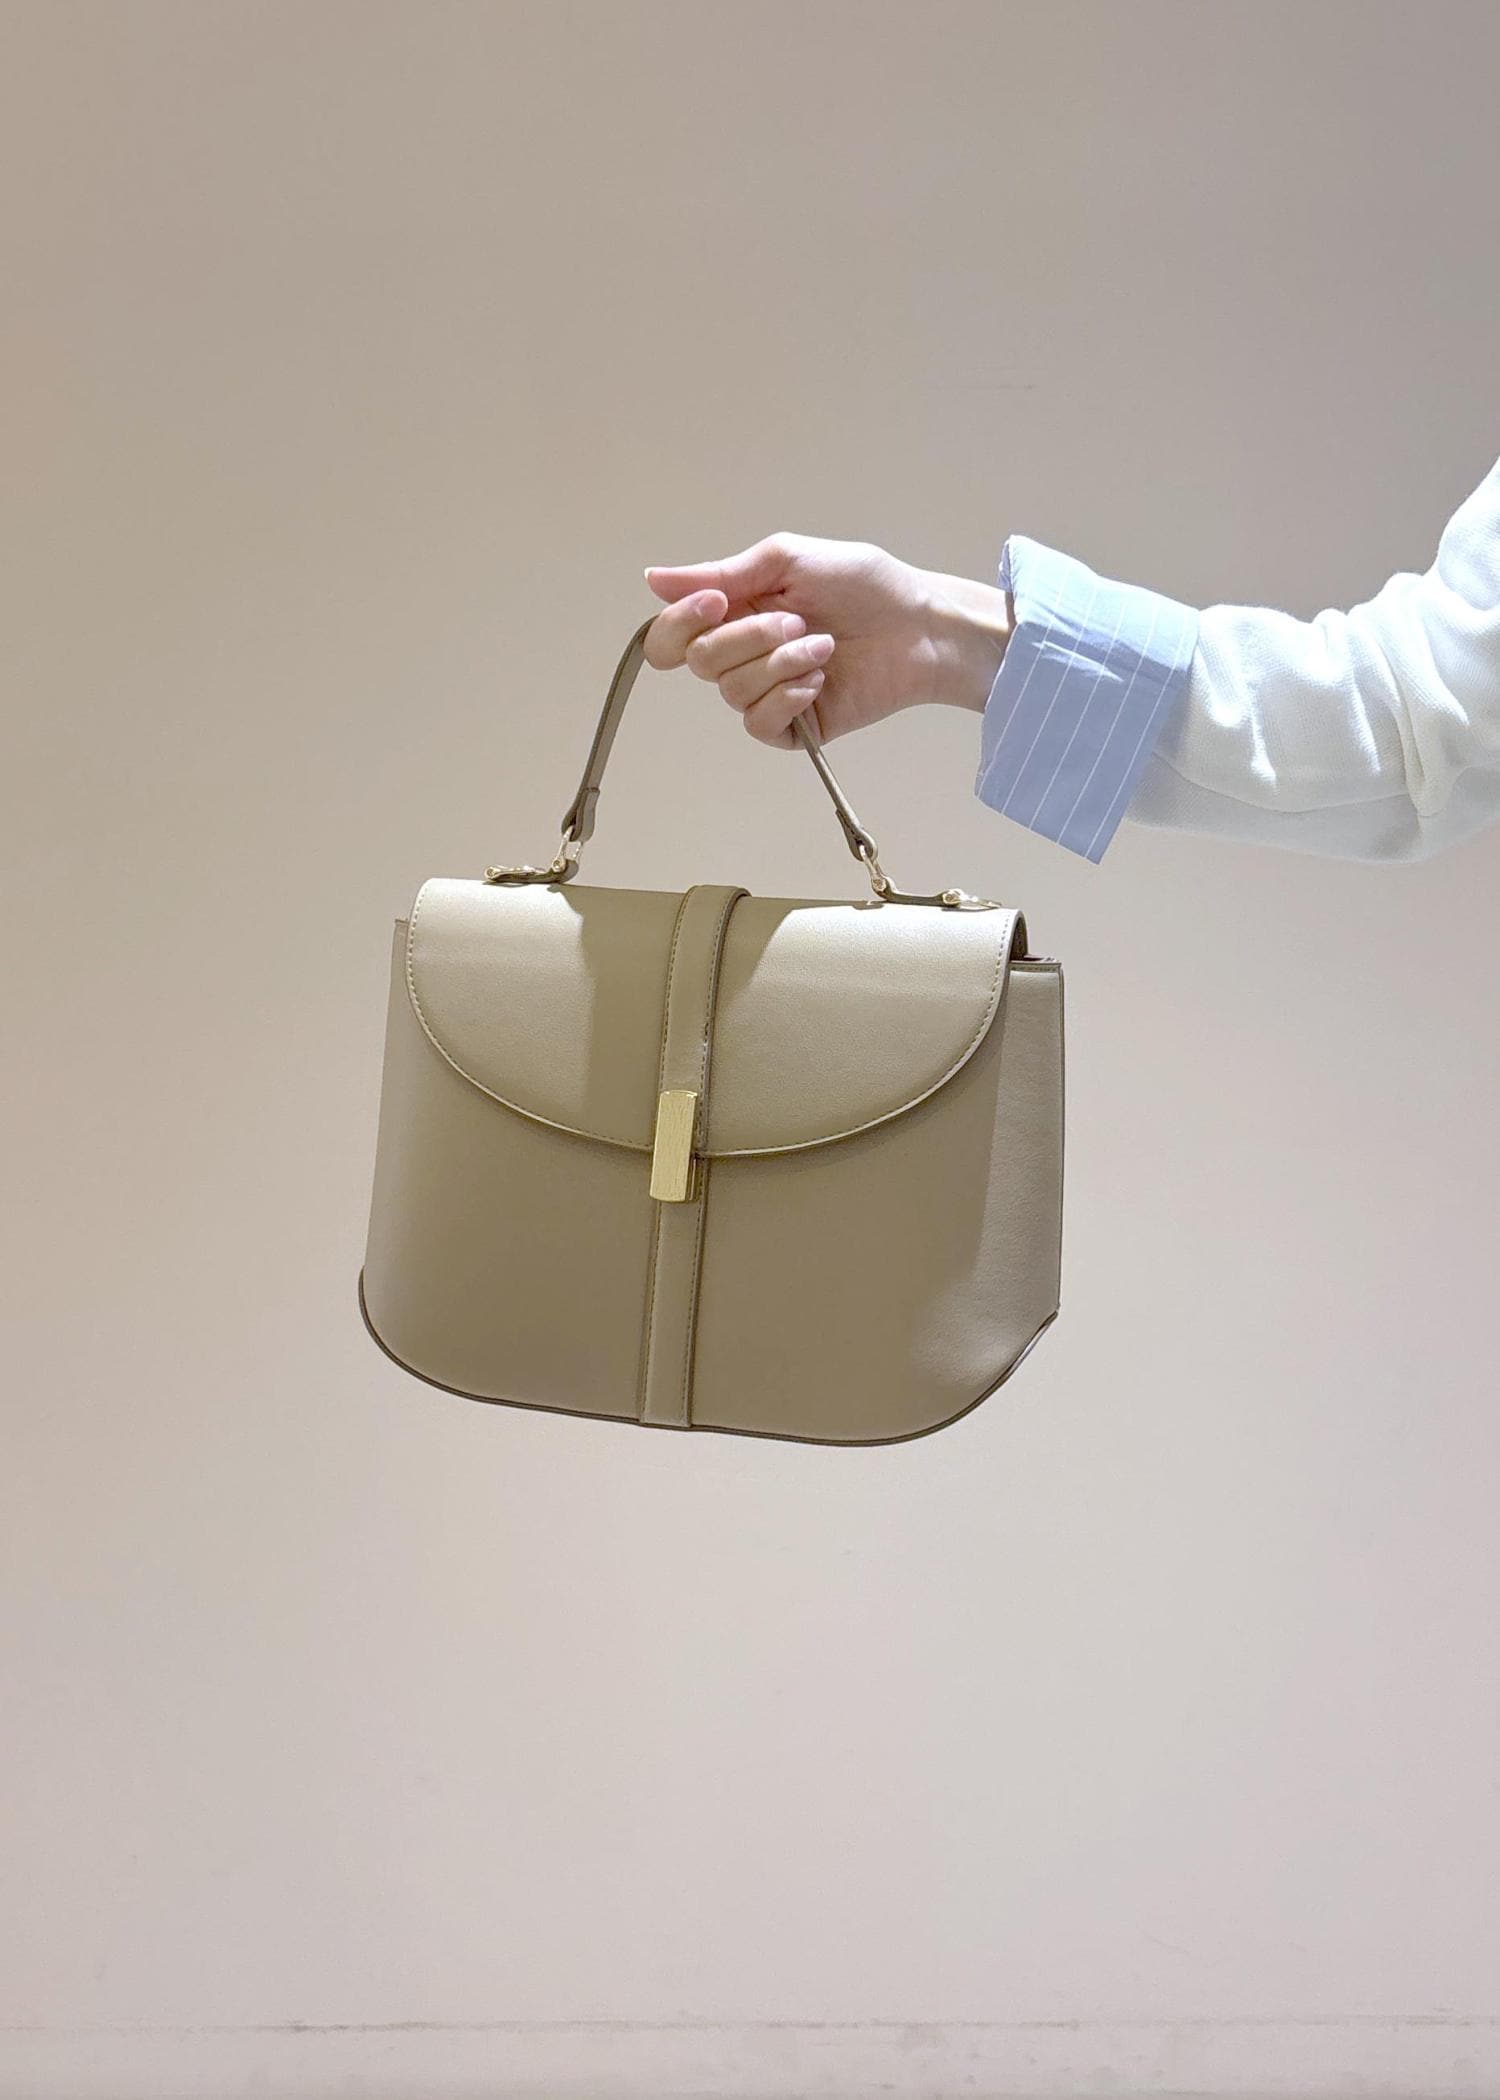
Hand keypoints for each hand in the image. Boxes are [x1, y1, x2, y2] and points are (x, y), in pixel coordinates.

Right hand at [641, 531, 1010, 750]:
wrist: (921, 626)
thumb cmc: (865, 585)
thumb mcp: (788, 560)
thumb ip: (722, 573)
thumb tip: (653, 579)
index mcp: (735, 612)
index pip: (671, 636)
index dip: (681, 623)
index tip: (717, 601)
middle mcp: (744, 654)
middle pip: (701, 662)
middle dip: (749, 638)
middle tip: (798, 621)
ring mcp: (768, 692)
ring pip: (733, 692)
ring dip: (781, 664)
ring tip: (825, 647)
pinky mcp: (795, 725)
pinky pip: (759, 723)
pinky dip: (787, 698)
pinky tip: (819, 681)